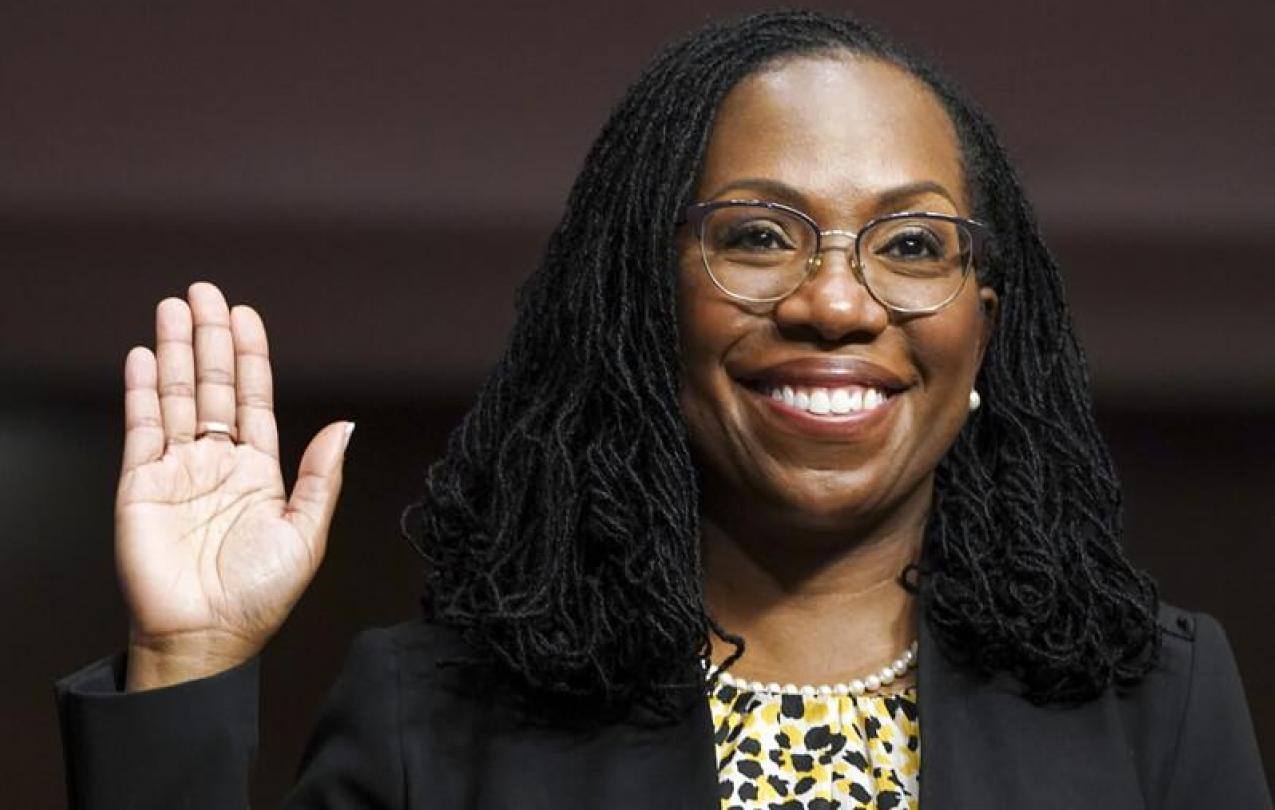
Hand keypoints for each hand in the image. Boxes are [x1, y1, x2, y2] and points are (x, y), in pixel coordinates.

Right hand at [115, 281, 353, 690]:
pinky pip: (142, 427)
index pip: (254, 399)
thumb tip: (345, 424)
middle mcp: (218, 462)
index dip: (251, 356)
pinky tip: (143, 356)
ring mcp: (177, 470)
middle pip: (214, 386)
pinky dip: (142, 390)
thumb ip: (322, 476)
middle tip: (205, 291)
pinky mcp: (140, 485)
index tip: (245, 315)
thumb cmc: (259, 595)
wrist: (205, 637)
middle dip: (211, 338)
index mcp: (259, 471)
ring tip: (174, 307)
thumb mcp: (306, 533)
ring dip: (175, 351)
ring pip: (178, 397)